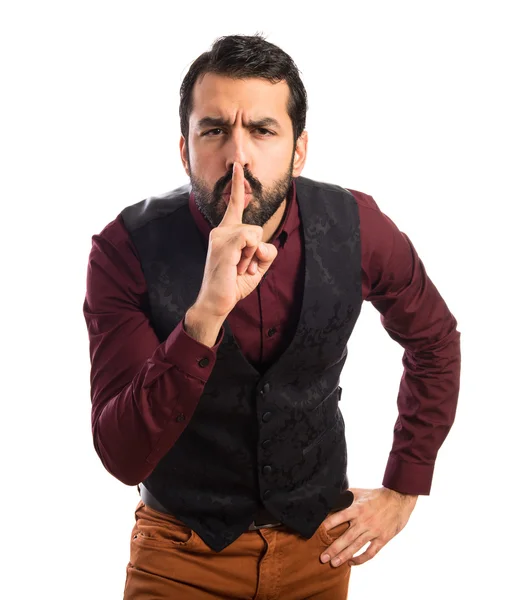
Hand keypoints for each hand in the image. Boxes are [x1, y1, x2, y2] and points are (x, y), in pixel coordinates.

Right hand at [193, 162, 277, 318]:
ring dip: (253, 256)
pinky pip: (251, 238)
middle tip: (241, 268)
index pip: (234, 204)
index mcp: (226, 232)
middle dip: (257, 253)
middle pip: (256, 229)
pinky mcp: (224, 243)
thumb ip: (266, 250)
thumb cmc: (234, 284)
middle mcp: (221, 230)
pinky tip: (239, 267)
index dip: (237, 185)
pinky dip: (252, 255)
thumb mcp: (257, 265)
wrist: (217, 302)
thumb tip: (263, 242)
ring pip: (256, 234)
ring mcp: (220, 235)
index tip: (238, 167)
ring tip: (239, 268)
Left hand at [320, 487, 417, 566]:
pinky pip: (370, 552)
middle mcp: (364, 521)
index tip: (317, 532)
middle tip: (322, 557)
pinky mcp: (382, 539)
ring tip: (333, 563)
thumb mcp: (359, 492)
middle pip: (346, 538)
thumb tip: (330, 498)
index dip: (328, 525)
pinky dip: (361, 559)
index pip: (339, 517)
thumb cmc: (376, 495)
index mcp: (357, 508)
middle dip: (333, 549)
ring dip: (344, 556)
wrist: (398, 499)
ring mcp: (373, 531)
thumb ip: (345, 496)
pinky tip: (352, 562)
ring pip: (356, 547)